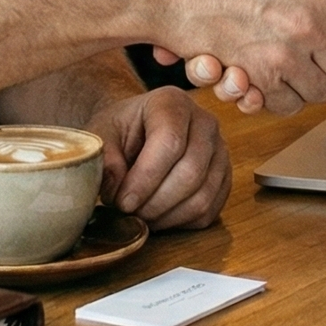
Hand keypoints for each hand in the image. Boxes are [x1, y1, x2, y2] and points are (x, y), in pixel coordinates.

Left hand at [88, 86, 228, 228]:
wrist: (138, 133)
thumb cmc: (120, 132)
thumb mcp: (101, 135)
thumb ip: (105, 158)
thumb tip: (114, 186)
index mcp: (172, 103)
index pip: (170, 142)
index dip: (145, 178)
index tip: (122, 201)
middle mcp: (204, 122)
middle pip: (191, 172)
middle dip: (155, 203)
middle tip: (129, 212)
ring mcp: (220, 151)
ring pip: (202, 196)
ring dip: (167, 216)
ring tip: (141, 216)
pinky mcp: (224, 178)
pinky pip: (209, 211)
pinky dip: (180, 222)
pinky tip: (158, 216)